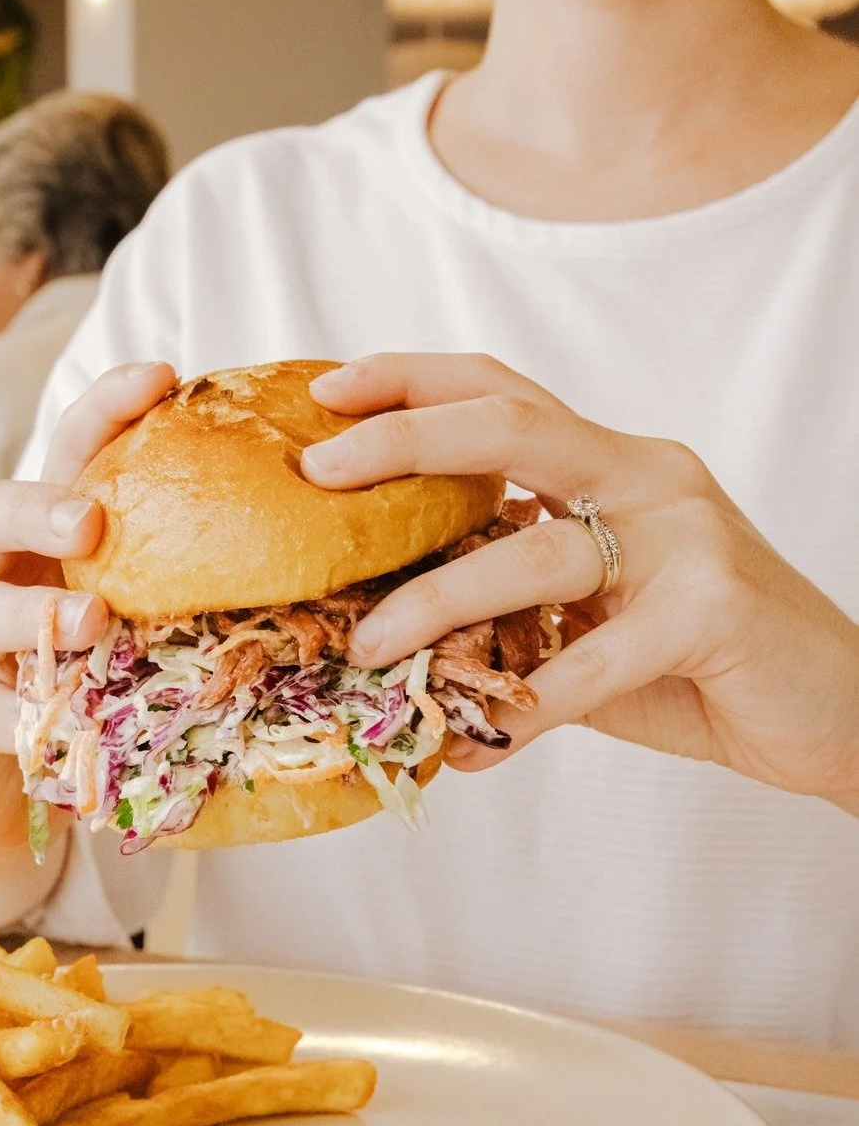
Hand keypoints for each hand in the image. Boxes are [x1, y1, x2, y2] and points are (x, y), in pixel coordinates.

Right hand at [0, 363, 177, 915]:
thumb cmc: (80, 671)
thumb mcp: (127, 612)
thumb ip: (179, 576)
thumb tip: (312, 549)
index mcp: (37, 530)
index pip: (65, 448)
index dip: (105, 407)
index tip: (161, 375)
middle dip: (39, 509)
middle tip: (92, 522)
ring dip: (38, 616)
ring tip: (93, 623)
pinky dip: (27, 720)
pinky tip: (71, 730)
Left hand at [303, 353, 858, 815]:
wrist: (839, 710)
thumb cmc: (701, 664)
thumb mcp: (592, 622)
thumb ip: (511, 614)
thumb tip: (387, 644)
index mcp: (612, 465)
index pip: (500, 393)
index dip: (411, 382)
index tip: (324, 392)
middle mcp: (647, 478)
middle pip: (508, 426)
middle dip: (404, 439)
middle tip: (319, 469)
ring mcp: (685, 536)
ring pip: (534, 550)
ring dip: (436, 601)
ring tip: (367, 649)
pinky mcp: (714, 610)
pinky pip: (597, 656)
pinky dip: (528, 703)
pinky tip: (475, 742)